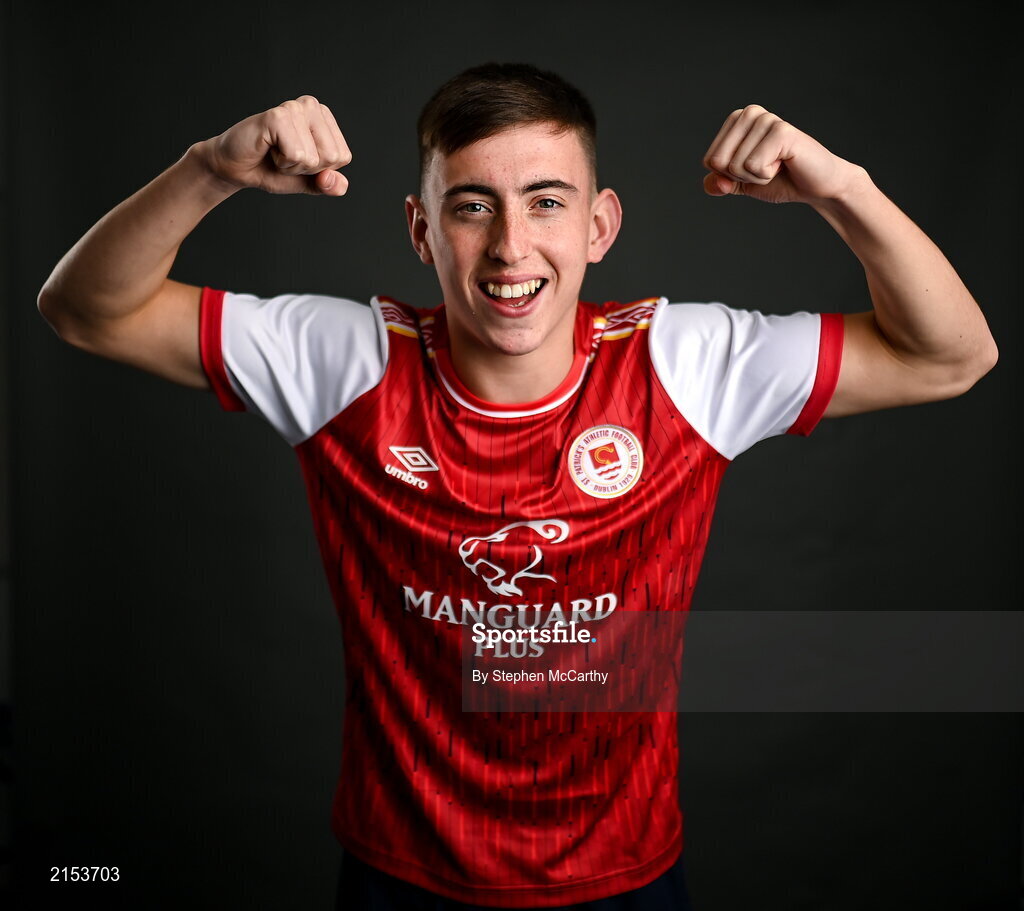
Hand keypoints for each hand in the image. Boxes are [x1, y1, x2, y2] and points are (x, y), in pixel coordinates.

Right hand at [197, 95, 350, 195]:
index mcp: (323, 117)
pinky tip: (268, 149)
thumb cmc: (269, 169)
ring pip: (313, 158)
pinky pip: (296, 155)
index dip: (319, 169)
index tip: (297, 159)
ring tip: (275, 151)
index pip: (342, 157)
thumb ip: (327, 184)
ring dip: (292, 166)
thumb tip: (340, 185)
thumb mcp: (306, 181)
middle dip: (307, 168)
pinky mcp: (277, 117)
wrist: (234, 168)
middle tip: (283, 156)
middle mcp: (311, 106)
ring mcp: (294, 108)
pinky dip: (282, 162)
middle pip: (332, 157)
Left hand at [702, 105, 860, 203]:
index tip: (755, 168)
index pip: (709, 160)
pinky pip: (754, 166)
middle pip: (719, 162)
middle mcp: (749, 113)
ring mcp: (766, 119)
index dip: (730, 176)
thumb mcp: (741, 184)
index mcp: (736, 121)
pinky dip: (767, 175)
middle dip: (741, 176)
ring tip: (778, 165)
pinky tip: (785, 163)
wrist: (815, 186)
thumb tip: (712, 185)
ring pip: (736, 165)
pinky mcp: (781, 131)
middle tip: (767, 168)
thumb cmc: (780, 179)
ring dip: (757, 176)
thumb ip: (719, 183)